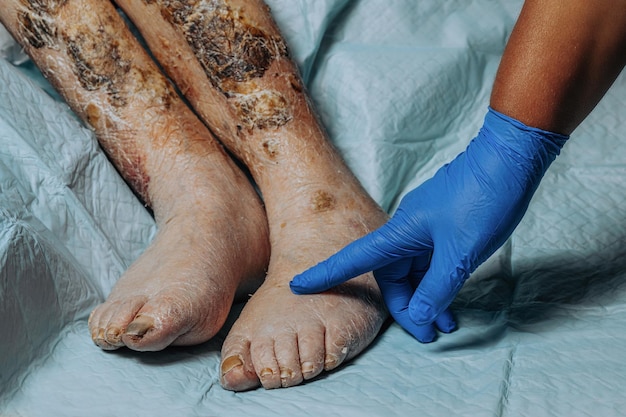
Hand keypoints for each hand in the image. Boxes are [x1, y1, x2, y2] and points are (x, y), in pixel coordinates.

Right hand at [291, 107, 567, 341]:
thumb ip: (438, 287)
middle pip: (391, 276)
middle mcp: (406, 231)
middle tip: (428, 334)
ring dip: (426, 299)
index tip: (297, 285)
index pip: (353, 260)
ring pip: (413, 272)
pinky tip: (453, 301)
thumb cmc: (483, 199)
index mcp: (399, 233)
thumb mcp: (460, 252)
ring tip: (447, 325)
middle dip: (406, 307)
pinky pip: (430, 262)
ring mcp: (425, 228)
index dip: (325, 275)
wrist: (510, 159)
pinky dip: (438, 284)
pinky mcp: (443, 227)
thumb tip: (420, 316)